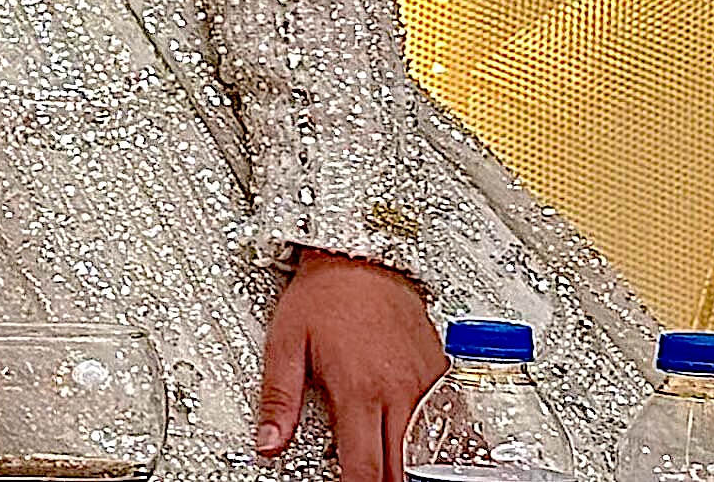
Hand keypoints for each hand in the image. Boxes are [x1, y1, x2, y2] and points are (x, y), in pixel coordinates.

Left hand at [258, 249, 440, 481]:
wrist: (361, 255)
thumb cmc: (324, 294)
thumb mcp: (285, 344)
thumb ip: (278, 399)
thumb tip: (267, 442)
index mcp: (358, 389)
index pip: (363, 465)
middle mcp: (398, 390)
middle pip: (401, 465)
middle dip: (385, 480)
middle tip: (367, 479)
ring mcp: (425, 383)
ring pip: (428, 450)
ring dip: (411, 466)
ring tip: (392, 469)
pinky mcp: (441, 373)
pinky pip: (446, 421)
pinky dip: (435, 442)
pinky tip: (422, 449)